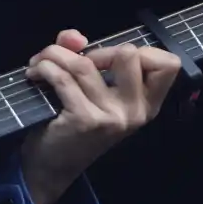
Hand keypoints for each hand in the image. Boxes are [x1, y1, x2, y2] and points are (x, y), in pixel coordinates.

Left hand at [17, 29, 181, 203]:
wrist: (51, 166)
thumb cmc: (73, 125)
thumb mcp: (90, 90)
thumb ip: (85, 55)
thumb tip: (75, 36)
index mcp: (146, 104)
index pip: (168, 64)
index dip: (139, 50)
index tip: (110, 61)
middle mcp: (135, 111)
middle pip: (129, 54)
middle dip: (93, 50)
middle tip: (71, 64)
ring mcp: (111, 116)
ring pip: (84, 64)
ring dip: (54, 55)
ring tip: (40, 63)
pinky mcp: (85, 119)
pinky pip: (62, 77)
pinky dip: (44, 68)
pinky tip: (35, 74)